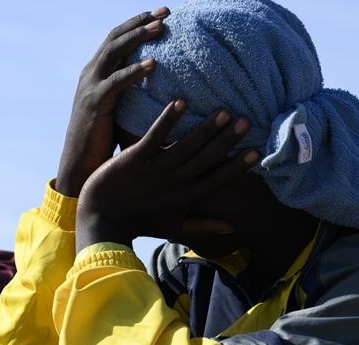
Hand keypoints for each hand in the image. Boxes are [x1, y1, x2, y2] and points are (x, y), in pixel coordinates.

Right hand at [55, 8, 168, 197]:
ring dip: (139, 37)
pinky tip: (154, 64)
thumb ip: (133, 93)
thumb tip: (165, 86)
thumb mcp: (119, 109)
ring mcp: (90, 86)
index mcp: (96, 72)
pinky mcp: (93, 103)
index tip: (163, 13)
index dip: (138, 23)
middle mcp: (90, 73)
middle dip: (141, 21)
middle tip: (167, 11)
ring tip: (162, 27)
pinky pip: (116, 82)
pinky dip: (135, 71)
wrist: (81, 164)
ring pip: (115, 52)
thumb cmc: (104, 141)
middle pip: (116, 36)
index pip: (117, 38)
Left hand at [75, 100, 259, 249]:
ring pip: (186, 147)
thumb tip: (232, 230)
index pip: (217, 181)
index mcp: (185, 198)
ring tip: (223, 111)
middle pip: (206, 159)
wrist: (101, 220)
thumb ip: (204, 226)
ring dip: (205, 129)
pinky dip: (168, 120)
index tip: (257, 152)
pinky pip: (155, 137)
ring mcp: (154, 171)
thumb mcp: (174, 227)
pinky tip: (181, 102)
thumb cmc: (139, 222)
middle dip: (227, 141)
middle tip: (246, 121)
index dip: (237, 166)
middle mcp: (174, 184)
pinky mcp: (134, 159)